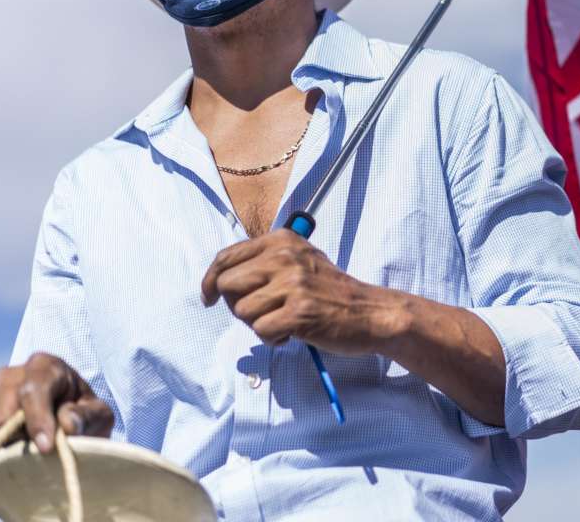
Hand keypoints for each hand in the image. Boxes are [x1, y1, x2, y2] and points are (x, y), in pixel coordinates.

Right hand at [0, 352, 113, 454]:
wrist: (64, 423)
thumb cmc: (83, 416)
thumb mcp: (97, 416)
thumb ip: (86, 417)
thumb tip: (67, 423)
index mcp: (46, 366)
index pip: (33, 389)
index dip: (38, 419)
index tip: (46, 447)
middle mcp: (12, 373)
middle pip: (3, 409)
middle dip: (19, 437)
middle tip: (37, 455)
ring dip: (7, 445)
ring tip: (30, 450)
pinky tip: (12, 451)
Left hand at [201, 228, 410, 355]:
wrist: (370, 312)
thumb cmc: (332, 291)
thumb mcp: (301, 260)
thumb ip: (265, 262)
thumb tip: (220, 278)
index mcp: (283, 240)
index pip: (227, 257)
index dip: (210, 280)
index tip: (209, 296)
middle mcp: (286, 257)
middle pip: (227, 285)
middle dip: (237, 306)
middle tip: (260, 313)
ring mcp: (294, 284)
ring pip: (243, 312)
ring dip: (259, 325)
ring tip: (284, 322)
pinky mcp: (300, 312)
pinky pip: (262, 332)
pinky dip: (273, 339)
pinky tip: (293, 333)